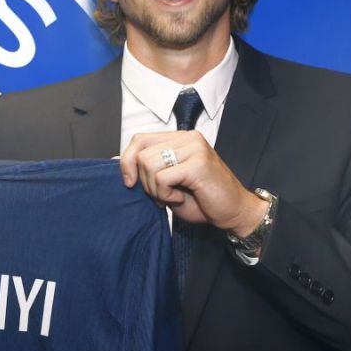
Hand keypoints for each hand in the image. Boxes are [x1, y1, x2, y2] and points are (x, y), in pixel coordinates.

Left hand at [118, 131, 267, 235]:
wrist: (234, 212)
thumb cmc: (203, 200)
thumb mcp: (168, 183)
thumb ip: (148, 170)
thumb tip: (116, 162)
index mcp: (180, 138)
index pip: (139, 139)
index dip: (127, 161)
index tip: (130, 183)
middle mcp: (187, 138)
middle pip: (141, 153)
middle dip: (144, 181)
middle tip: (161, 195)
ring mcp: (194, 148)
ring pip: (149, 164)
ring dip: (155, 189)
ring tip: (171, 196)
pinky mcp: (198, 163)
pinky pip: (162, 178)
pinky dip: (166, 194)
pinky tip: (180, 198)